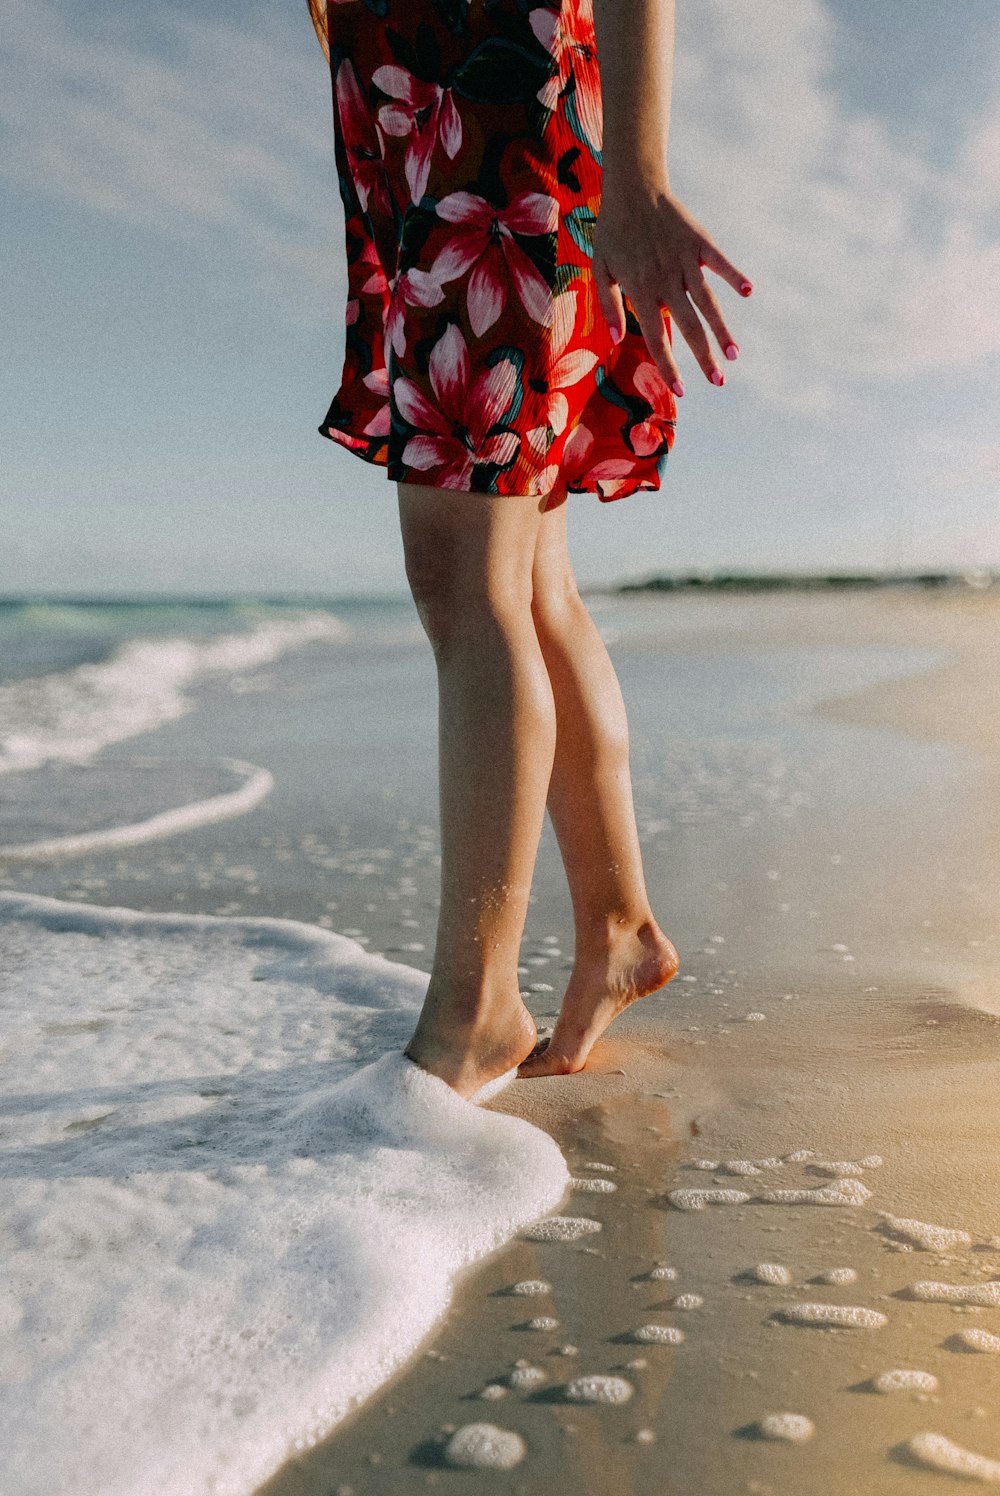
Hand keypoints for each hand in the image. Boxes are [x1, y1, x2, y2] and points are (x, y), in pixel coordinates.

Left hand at [592, 180, 751, 394]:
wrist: (633, 189)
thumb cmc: (612, 233)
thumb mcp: (600, 270)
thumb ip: (610, 305)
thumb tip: (616, 339)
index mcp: (641, 291)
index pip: (656, 337)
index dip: (668, 365)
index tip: (681, 389)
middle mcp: (666, 280)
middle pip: (688, 326)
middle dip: (704, 356)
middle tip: (719, 381)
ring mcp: (685, 261)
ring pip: (707, 301)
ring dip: (722, 329)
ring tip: (734, 354)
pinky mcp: (700, 242)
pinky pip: (719, 261)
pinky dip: (733, 274)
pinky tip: (748, 291)